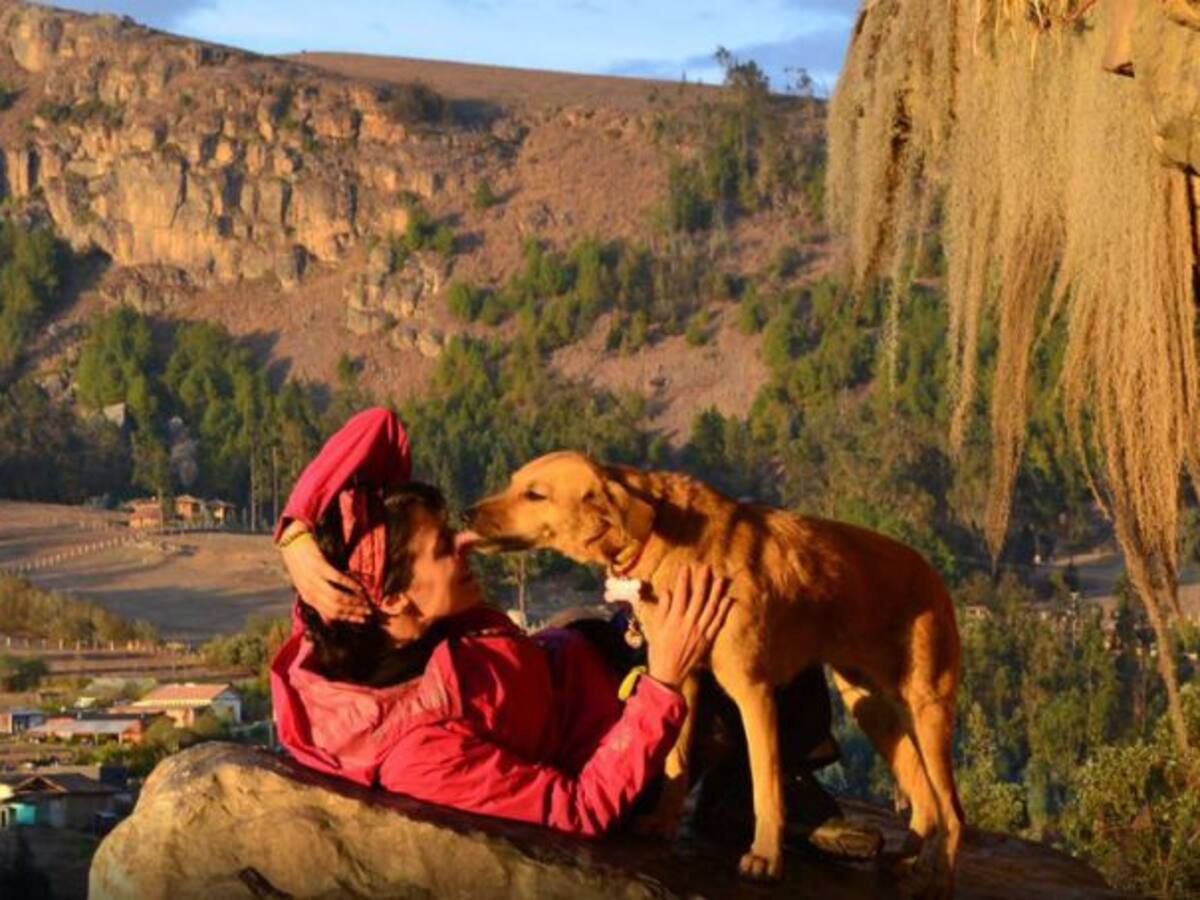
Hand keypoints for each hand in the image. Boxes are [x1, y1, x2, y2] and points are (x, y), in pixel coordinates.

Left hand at [278, 523, 370, 623]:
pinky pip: (338, 579)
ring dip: (354, 602)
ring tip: (366, 603)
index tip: (362, 620)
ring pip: (337, 598)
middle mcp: (310, 592)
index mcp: (308, 598)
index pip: (330, 615)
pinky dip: (351, 585)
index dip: (348, 618)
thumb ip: (318, 598)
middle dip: (354, 613)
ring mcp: (314, 580)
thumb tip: (330, 616)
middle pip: (335, 609)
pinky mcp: (319, 566)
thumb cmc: (301, 563)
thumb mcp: (306, 584)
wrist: (291, 542)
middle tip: (369, 613)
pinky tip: (360, 588)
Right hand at [645, 564, 732, 688]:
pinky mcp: (707, 640)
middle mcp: (688, 624)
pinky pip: (717, 623)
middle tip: (706, 567)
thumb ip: (662, 609)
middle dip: (702, 581)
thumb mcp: (655, 628)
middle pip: (698, 598)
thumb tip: (667, 591)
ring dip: (716, 593)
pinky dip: (723, 611)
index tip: (686, 567)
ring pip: (710, 608)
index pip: (680, 595)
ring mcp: (700, 632)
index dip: (683, 580)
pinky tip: (727, 600)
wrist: (669, 673)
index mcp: (674, 620)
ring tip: (720, 579)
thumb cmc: (658, 650)